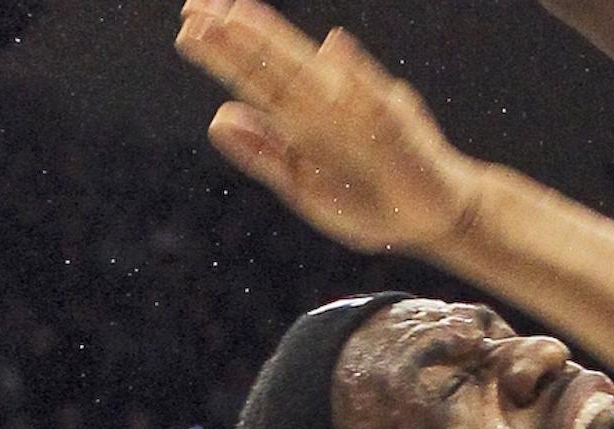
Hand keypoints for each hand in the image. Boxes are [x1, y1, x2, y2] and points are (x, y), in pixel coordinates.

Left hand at [175, 0, 479, 255]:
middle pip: (274, 67)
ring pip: (312, 73)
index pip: (253, 82)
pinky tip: (334, 50)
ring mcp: (357, 111)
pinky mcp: (395, 125)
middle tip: (196, 7)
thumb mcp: (305, 188)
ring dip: (279, 44)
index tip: (186, 29)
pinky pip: (374, 99)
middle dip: (237, 38)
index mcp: (298, 124)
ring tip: (243, 16)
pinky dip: (356, 76)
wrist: (426, 221)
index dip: (221, 56)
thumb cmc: (367, 205)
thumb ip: (264, 155)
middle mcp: (323, 108)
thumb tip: (218, 117)